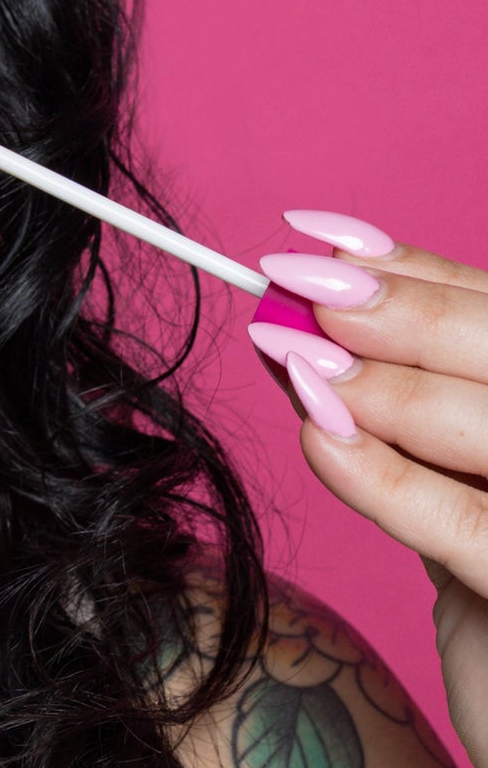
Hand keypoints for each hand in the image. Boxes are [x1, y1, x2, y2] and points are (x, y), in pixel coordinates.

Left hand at [257, 220, 487, 767]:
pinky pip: (474, 530)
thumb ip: (404, 418)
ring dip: (389, 386)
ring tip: (298, 359)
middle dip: (405, 312)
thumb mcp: (458, 492)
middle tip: (300, 283)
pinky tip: (320, 440)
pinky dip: (389, 479)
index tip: (320, 237)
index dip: (421, 271)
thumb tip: (298, 325)